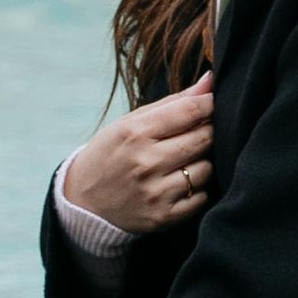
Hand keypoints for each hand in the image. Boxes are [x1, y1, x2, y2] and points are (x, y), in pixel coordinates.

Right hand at [60, 75, 213, 231]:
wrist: (84, 203)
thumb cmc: (111, 153)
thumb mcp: (130, 122)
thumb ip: (172, 102)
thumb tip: (210, 80)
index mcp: (136, 133)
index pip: (189, 111)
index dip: (210, 103)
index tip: (213, 101)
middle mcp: (146, 163)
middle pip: (204, 138)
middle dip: (210, 130)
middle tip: (202, 129)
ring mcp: (156, 193)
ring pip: (206, 169)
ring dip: (203, 161)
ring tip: (186, 159)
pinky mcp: (163, 217)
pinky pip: (201, 197)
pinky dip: (197, 188)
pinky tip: (181, 183)